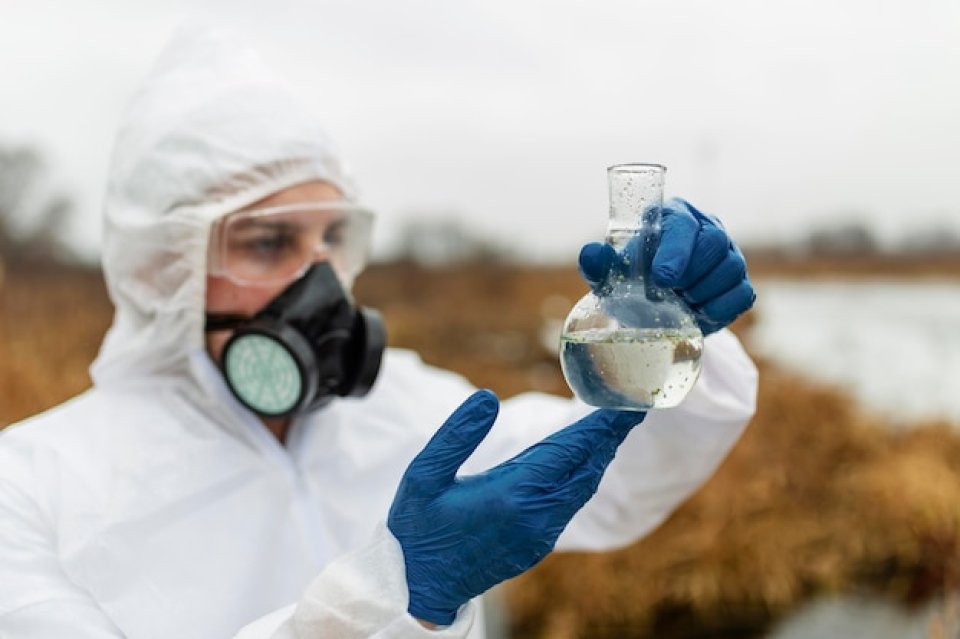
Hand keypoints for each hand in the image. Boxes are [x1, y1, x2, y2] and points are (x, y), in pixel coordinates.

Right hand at [387, 390, 644, 625]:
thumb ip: (456, 435)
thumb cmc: (418, 529)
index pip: (568, 450)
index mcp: (511, 494)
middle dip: (609, 435)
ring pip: (582, 487)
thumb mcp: (423, 477)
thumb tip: (488, 397)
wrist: (421, 587)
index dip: (598, 424)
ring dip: (599, 455)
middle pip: (585, 467)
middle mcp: (535, 516)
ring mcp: (540, 533)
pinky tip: (582, 461)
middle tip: (631, 406)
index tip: (624, 402)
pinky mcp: (538, 544)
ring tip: (612, 428)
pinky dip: (583, 476)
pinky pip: (571, 503)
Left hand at [578, 197, 755, 334]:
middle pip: (714, 243)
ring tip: (681, 303)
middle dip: (691, 275)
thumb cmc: (632, 280)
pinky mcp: (740, 282)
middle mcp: (707, 228)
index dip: (676, 251)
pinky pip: (742, 294)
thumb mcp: (611, 275)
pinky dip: (720, 309)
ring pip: (731, 268)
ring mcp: (728, 254)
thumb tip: (591, 254)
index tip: (661, 278)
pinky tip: (699, 314)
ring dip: (703, 293)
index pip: (683, 224)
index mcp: (673, 216)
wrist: (653, 308)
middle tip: (670, 293)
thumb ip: (599, 264)